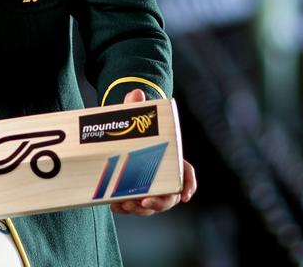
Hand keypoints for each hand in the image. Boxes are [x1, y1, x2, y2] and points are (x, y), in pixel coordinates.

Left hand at [108, 88, 197, 216]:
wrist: (118, 137)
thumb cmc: (133, 129)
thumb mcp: (134, 117)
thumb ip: (136, 106)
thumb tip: (136, 94)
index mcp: (170, 159)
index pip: (186, 175)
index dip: (188, 186)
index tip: (185, 196)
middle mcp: (163, 177)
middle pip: (168, 197)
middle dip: (159, 203)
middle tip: (143, 201)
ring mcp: (149, 187)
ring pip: (150, 205)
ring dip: (139, 208)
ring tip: (124, 204)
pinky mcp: (134, 193)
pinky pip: (133, 205)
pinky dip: (124, 207)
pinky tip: (114, 205)